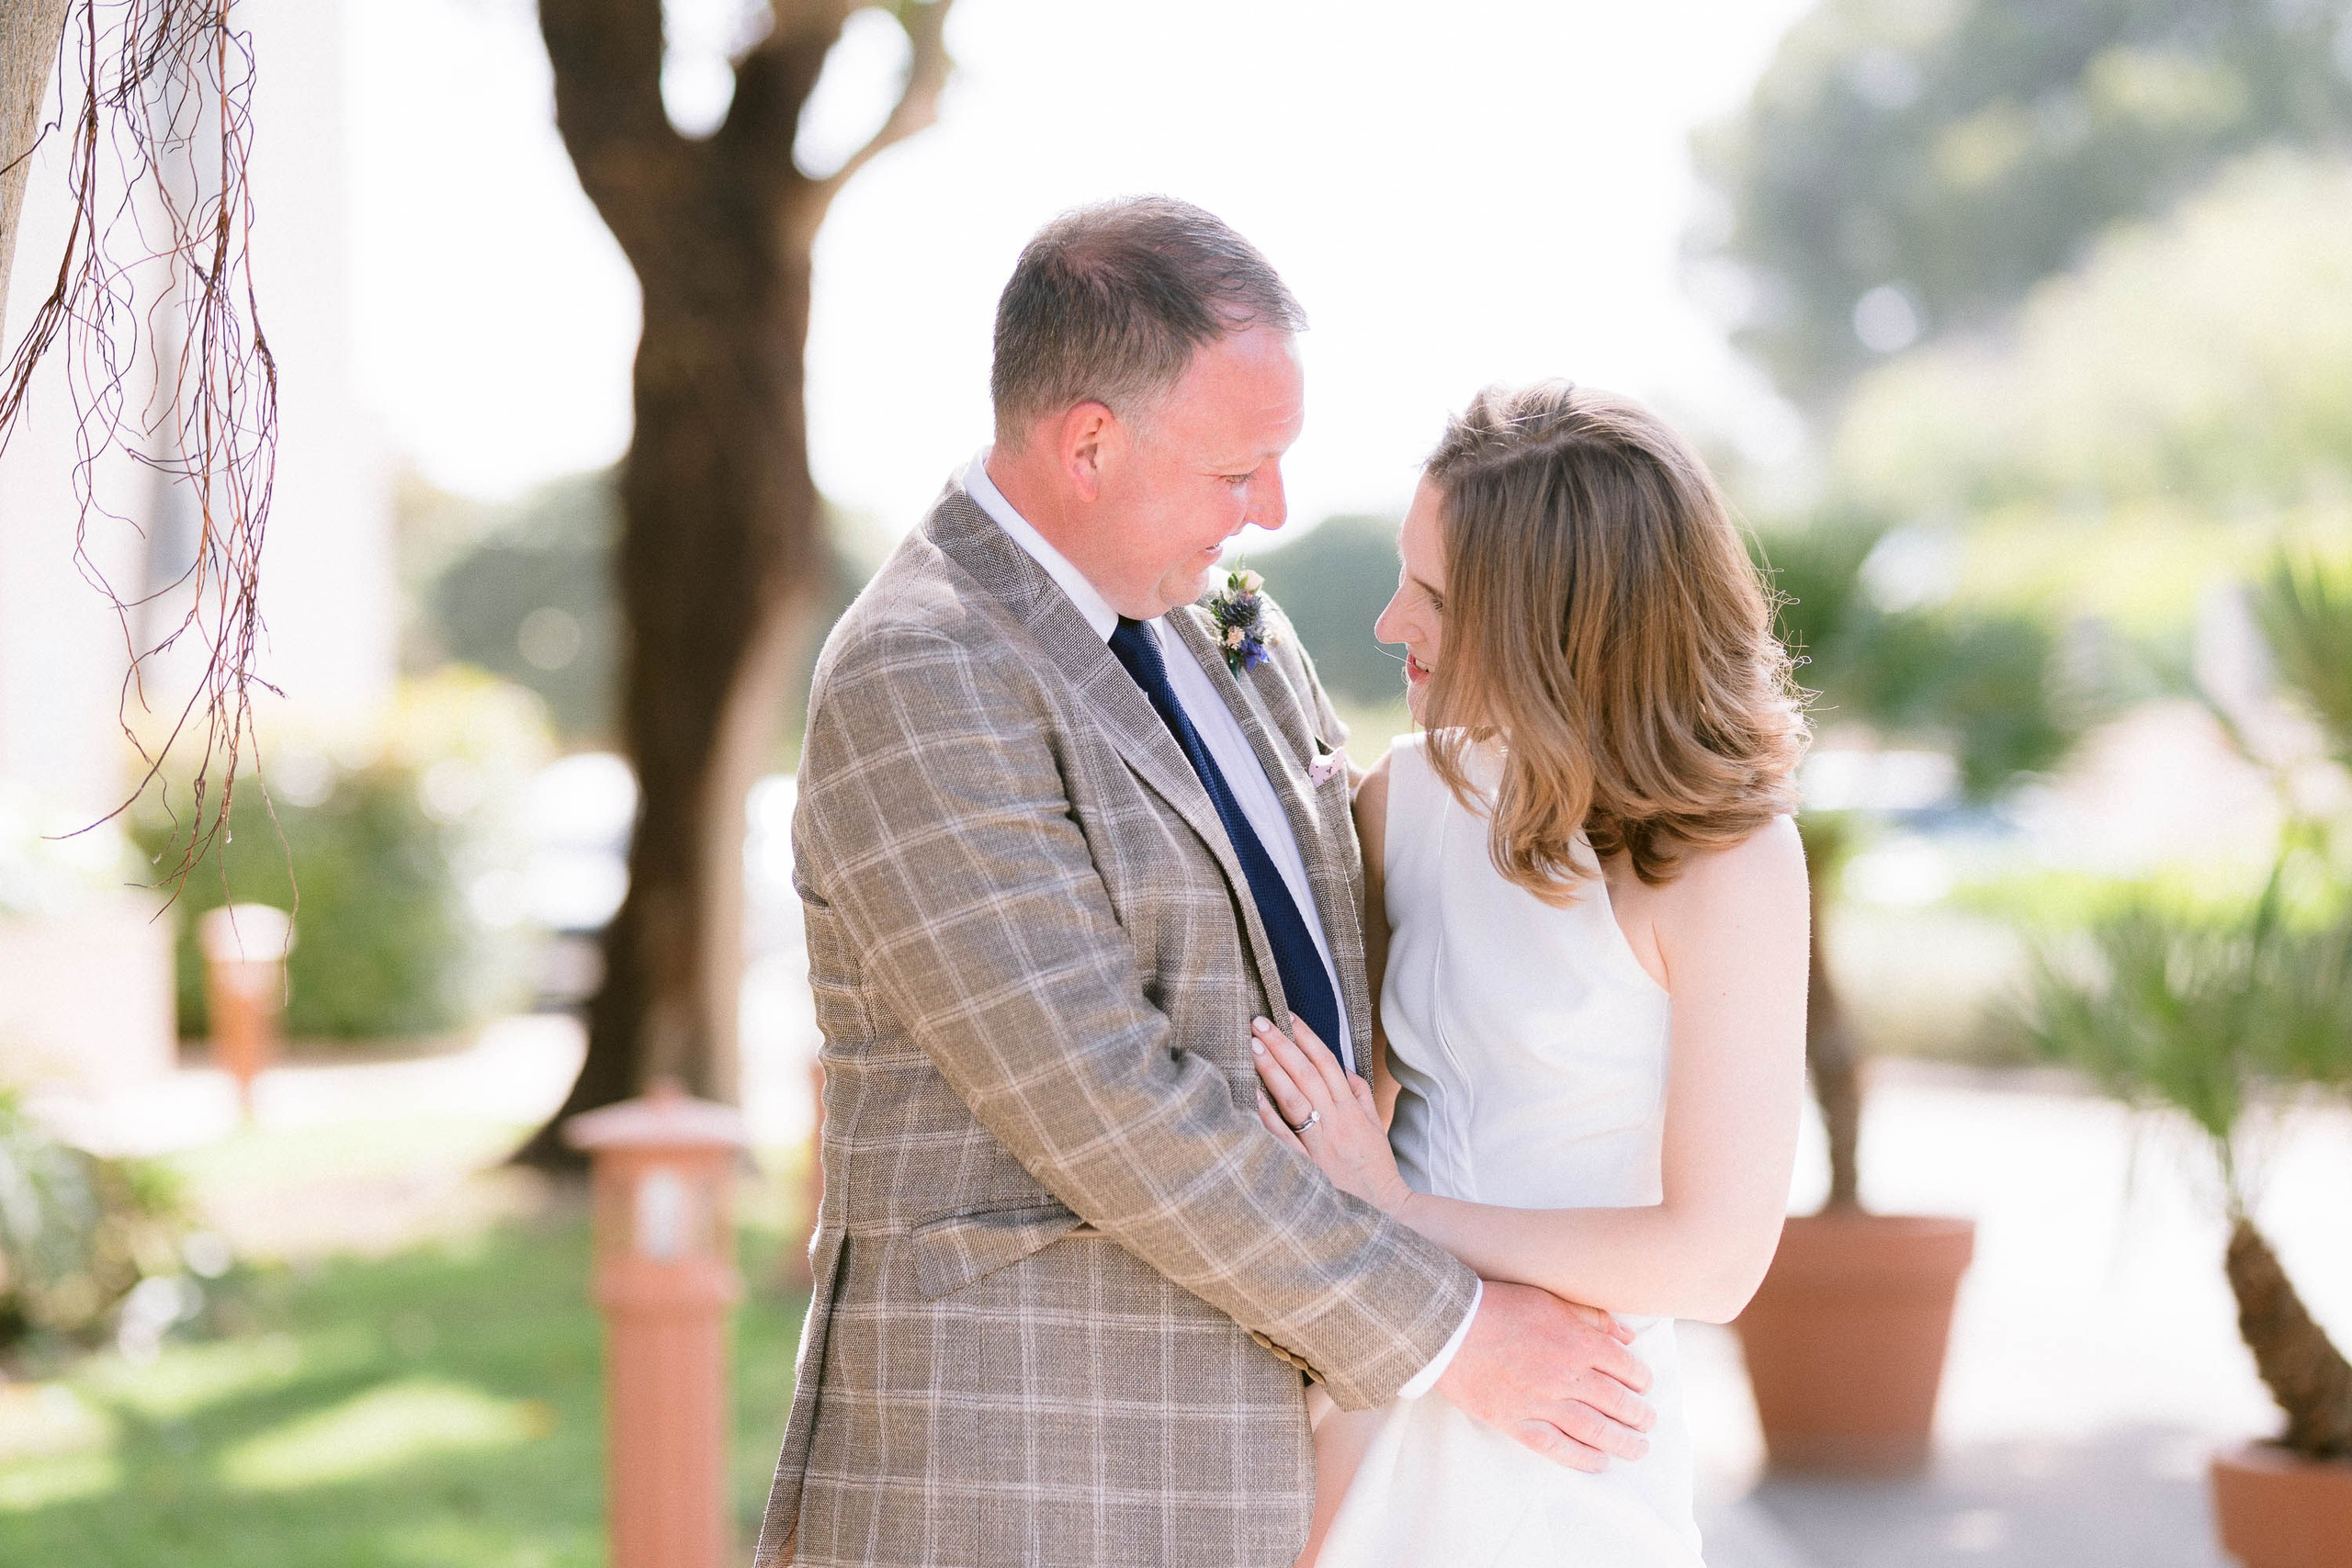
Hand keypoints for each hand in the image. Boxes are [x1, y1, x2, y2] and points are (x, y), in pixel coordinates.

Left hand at [1250, 1015, 1414, 1215]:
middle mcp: (1336, 1120)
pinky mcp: (1308, 1166)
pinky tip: (1253, 1095)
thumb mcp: (1373, 1124)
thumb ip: (1360, 1093)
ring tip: (1253, 1046)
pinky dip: (1269, 1115)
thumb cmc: (1375, 1166)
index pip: (1327, 1063)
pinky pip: (1285, 1137)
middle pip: (1306, 1074)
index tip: (1288, 1016)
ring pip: (1294, 1099)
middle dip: (1282, 1044)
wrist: (1383, 1209)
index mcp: (1351, 1108)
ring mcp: (1320, 1143)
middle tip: (1259, 1021)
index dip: (1307, 1037)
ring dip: (1273, 1070)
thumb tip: (1342, 1068)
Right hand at [1436, 1280, 1654, 1471]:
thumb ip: (1591, 1317)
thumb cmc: (1497, 1307)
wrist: (1447, 1327)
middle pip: (1617, 1402)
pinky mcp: (1517, 1422)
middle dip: (1639, 1415)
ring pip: (1595, 1430)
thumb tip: (1626, 1336)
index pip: (1625, 1366)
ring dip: (1623, 1442)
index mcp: (1577, 1341)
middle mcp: (1566, 1375)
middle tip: (1649, 1422)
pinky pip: (1558, 1448)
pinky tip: (1600, 1463)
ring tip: (1639, 1449)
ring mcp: (1541, 1402)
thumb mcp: (1549, 1299)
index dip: (1641, 1379)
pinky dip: (1583, 1459)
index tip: (1644, 1386)